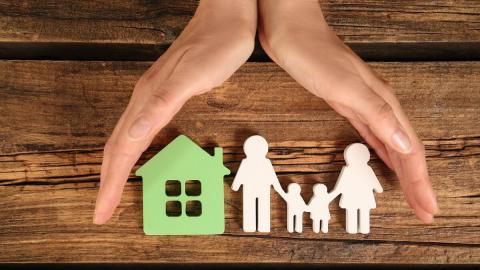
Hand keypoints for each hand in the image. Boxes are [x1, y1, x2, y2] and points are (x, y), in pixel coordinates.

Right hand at [93, 0, 255, 223]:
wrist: (228, 19)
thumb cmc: (216, 45)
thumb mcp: (193, 76)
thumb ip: (160, 104)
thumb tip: (131, 134)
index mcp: (149, 100)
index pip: (122, 151)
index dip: (110, 183)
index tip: (102, 211)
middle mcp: (146, 99)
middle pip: (118, 148)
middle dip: (108, 182)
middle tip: (102, 210)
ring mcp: (154, 97)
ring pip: (127, 141)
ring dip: (119, 169)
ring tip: (113, 190)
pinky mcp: (167, 95)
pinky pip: (143, 131)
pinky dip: (136, 152)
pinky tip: (140, 157)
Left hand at [258, 0, 437, 222]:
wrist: (289, 30)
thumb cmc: (313, 54)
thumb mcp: (344, 86)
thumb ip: (376, 114)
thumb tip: (405, 144)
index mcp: (383, 104)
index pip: (410, 151)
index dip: (420, 182)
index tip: (428, 209)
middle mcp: (379, 106)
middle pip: (405, 152)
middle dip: (417, 183)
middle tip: (424, 210)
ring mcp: (363, 105)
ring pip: (391, 146)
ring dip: (403, 171)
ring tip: (412, 193)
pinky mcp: (347, 105)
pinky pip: (373, 137)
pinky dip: (383, 154)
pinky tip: (384, 160)